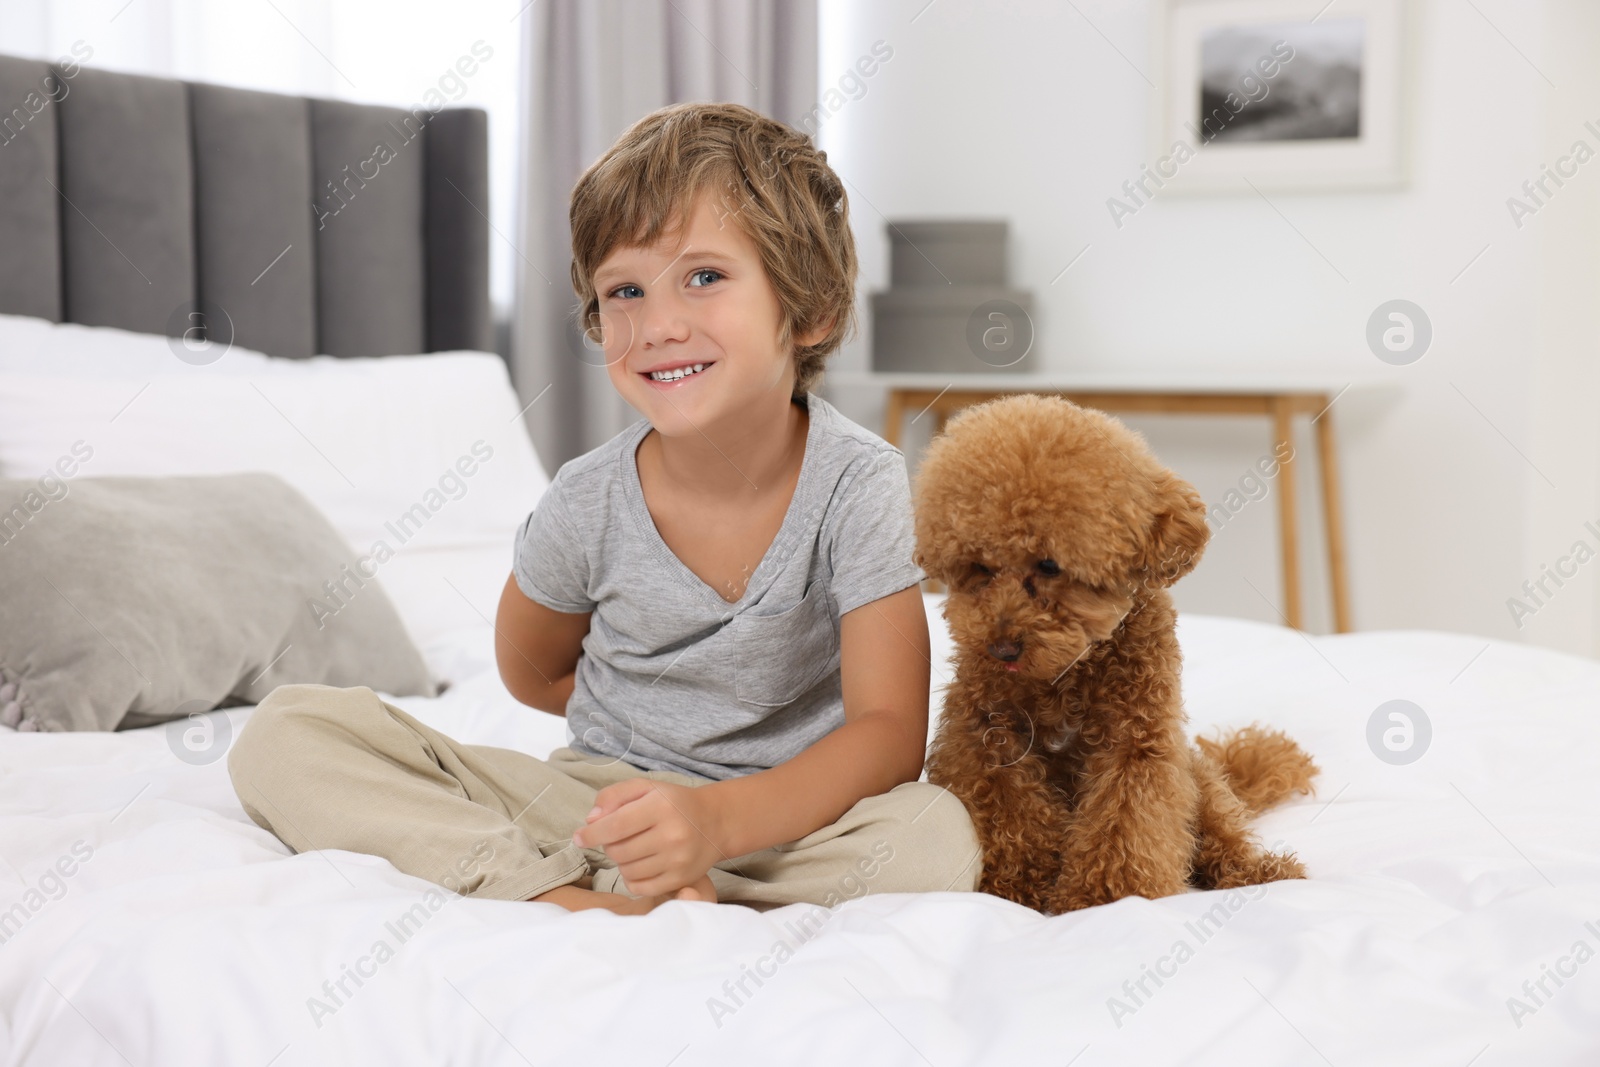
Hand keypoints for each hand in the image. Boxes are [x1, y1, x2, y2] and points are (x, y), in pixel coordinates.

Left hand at [572, 779, 729, 896]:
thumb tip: (591, 820)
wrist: (714, 822)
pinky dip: (631, 878)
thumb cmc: (673, 803)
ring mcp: (678, 860)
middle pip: (618, 850)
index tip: (579, 837)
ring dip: (621, 861)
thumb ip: (614, 796)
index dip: (592, 834)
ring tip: (632, 849)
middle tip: (618, 838)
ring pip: (627, 870)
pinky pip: (640, 887)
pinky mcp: (680, 879)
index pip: (616, 825)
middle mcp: (672, 834)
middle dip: (609, 845)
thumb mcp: (646, 788)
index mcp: (662, 807)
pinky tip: (639, 864)